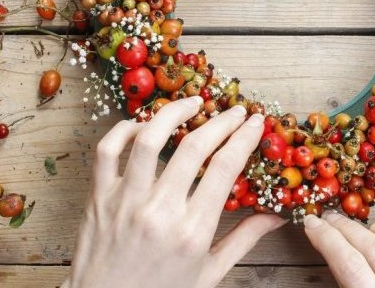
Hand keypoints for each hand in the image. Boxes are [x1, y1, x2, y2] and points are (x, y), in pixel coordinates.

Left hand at [63, 96, 286, 287]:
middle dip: (221, 121)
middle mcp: (159, 211)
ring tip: (192, 102)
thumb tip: (276, 216)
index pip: (224, 168)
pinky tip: (143, 125)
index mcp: (192, 231)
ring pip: (148, 139)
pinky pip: (107, 150)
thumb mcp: (209, 274)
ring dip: (173, 113)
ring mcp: (125, 201)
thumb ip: (243, 240)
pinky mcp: (98, 197)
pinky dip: (125, 130)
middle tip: (233, 111)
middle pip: (194, 147)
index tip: (254, 123)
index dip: (243, 138)